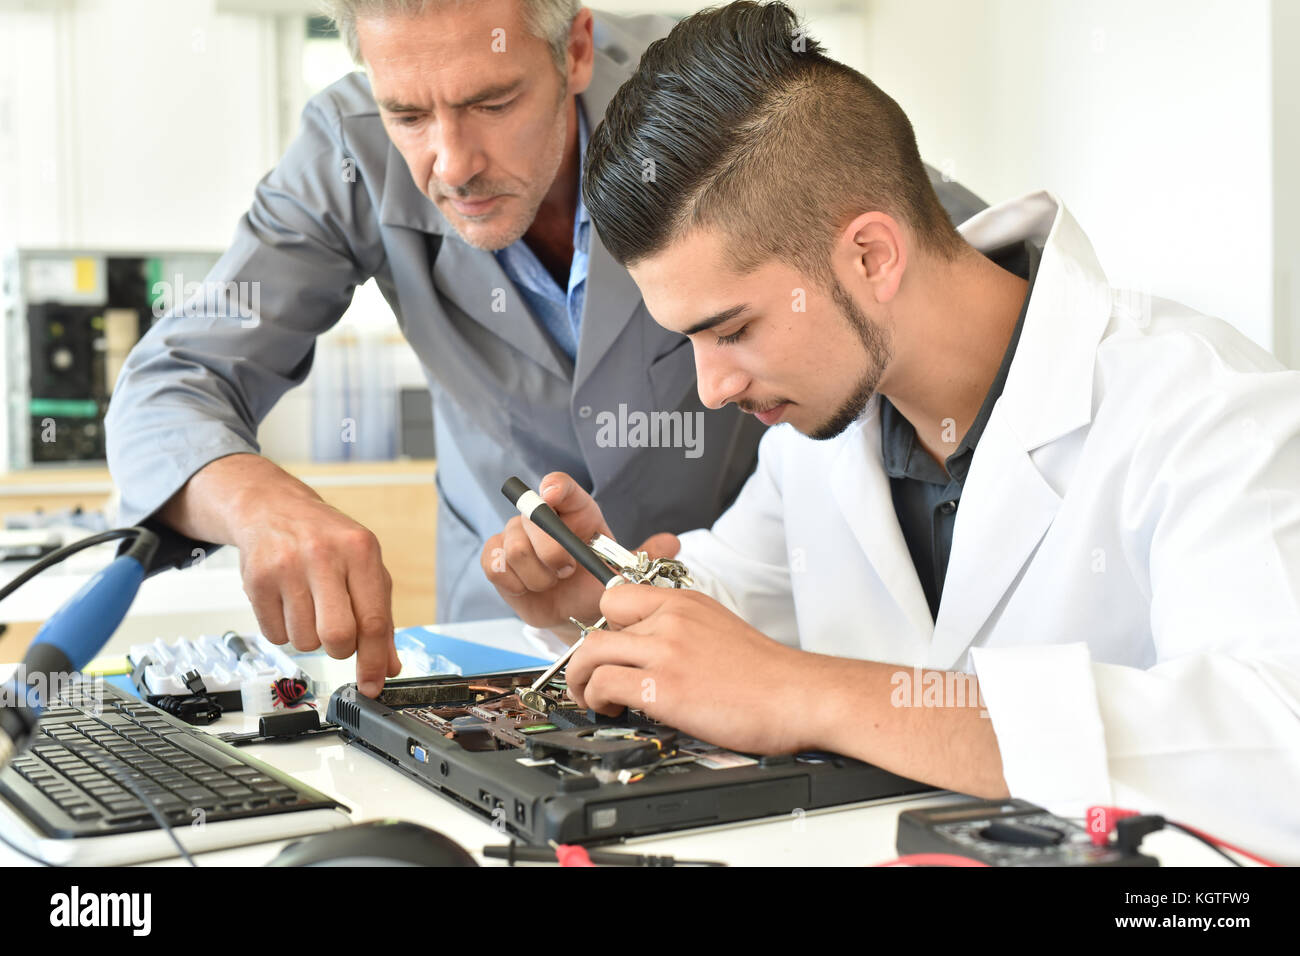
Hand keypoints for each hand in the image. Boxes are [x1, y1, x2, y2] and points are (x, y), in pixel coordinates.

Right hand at [233, 495, 401, 698]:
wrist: (273, 508)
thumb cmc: (327, 541)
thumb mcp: (364, 567)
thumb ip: (380, 618)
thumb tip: (388, 667)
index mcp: (361, 550)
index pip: (374, 619)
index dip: (374, 661)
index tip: (373, 686)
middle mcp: (324, 555)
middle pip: (337, 636)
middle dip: (339, 649)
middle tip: (337, 632)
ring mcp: (287, 566)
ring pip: (304, 642)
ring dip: (310, 637)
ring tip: (309, 605)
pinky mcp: (256, 579)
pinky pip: (275, 635)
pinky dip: (284, 630)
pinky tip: (287, 602)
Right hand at [480, 471, 679, 629]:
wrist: (577, 611)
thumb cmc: (598, 583)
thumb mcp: (624, 571)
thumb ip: (646, 556)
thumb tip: (671, 543)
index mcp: (576, 512)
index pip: (561, 486)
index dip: (555, 486)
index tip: (554, 493)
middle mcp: (543, 519)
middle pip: (533, 518)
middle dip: (552, 550)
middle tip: (567, 571)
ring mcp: (516, 538)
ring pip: (514, 546)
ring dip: (536, 573)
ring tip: (552, 583)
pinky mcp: (497, 561)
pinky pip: (495, 564)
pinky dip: (514, 580)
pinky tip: (531, 588)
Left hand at [564, 585, 810, 754]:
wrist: (799, 695)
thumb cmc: (767, 674)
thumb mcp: (719, 628)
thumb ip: (683, 629)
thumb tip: (653, 647)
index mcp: (685, 602)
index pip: (619, 595)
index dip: (606, 624)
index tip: (608, 646)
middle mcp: (671, 619)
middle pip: (599, 625)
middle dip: (587, 657)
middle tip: (592, 677)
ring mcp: (665, 650)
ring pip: (592, 653)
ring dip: (582, 680)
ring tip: (594, 698)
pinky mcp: (663, 686)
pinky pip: (604, 684)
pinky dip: (597, 700)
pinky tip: (612, 710)